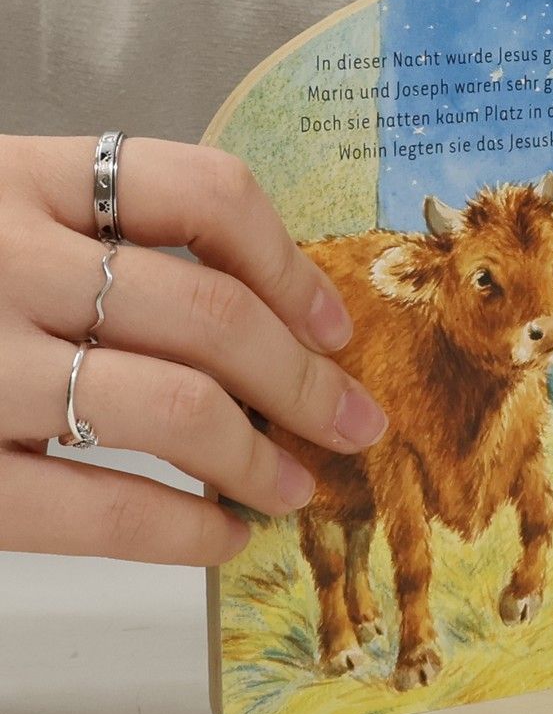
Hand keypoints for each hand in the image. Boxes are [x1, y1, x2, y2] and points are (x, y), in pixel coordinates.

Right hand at [0, 136, 386, 563]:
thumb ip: (86, 235)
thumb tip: (261, 309)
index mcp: (10, 176)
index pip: (202, 190)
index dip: (291, 263)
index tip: (333, 322)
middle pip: (209, 311)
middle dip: (307, 380)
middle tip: (356, 424)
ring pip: (173, 404)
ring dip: (261, 456)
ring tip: (293, 486)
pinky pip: (95, 503)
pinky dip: (182, 529)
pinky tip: (219, 537)